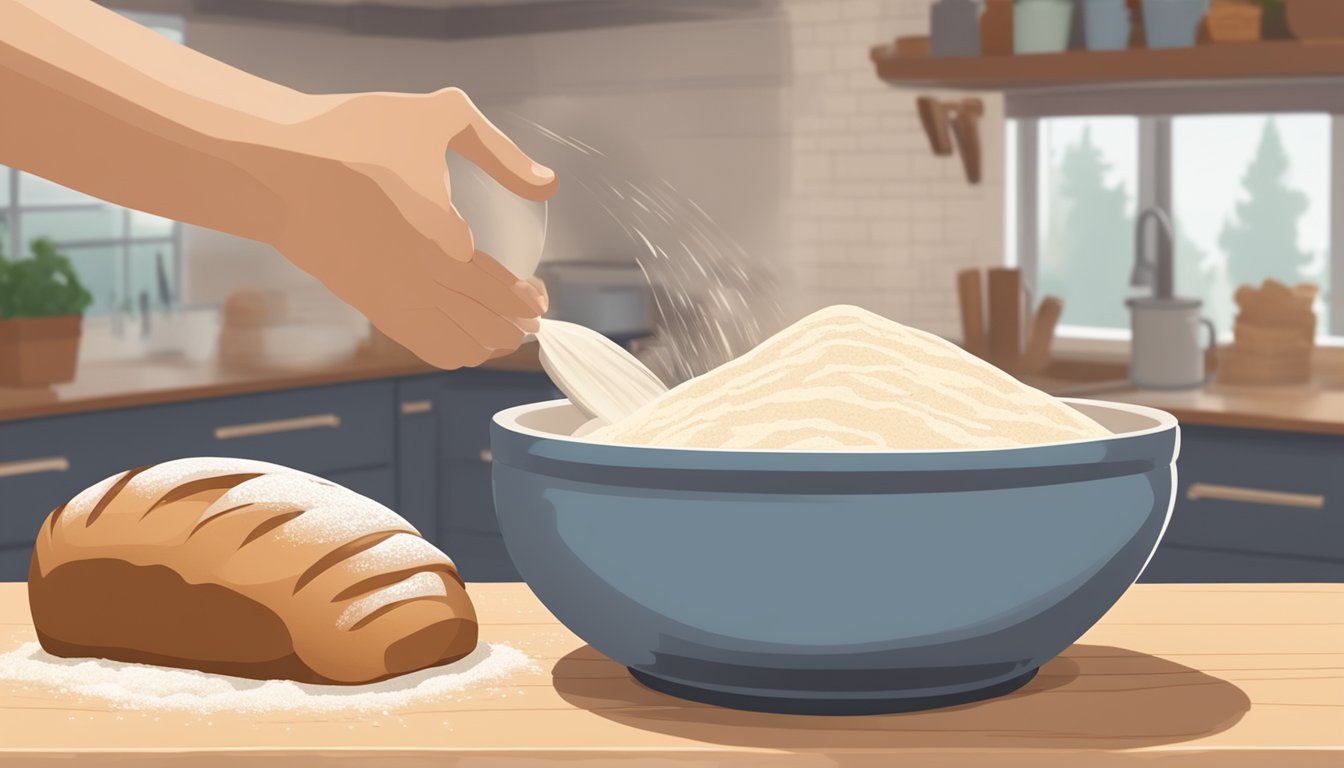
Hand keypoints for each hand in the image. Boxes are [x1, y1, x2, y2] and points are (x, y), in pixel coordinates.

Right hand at [269, 87, 555, 368]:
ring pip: (452, 344)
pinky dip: (449, 350)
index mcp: (440, 237)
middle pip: (482, 323)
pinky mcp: (366, 301)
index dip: (525, 301)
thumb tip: (547, 182)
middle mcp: (417, 277)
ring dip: (485, 344)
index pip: (500, 289)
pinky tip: (465, 347)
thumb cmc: (352, 133)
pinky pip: (418, 341)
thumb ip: (498, 149)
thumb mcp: (439, 115)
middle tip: (532, 322)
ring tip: (504, 337)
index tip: (538, 297)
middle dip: (513, 328)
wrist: (272, 164)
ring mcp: (389, 295)